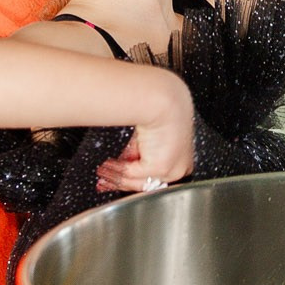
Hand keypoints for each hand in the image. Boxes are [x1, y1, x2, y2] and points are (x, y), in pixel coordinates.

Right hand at [95, 72, 194, 192]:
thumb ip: (138, 153)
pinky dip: (117, 169)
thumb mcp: (148, 136)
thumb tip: (123, 162)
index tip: (116, 180)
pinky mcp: (161, 167)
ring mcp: (171, 170)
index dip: (133, 181)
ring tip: (102, 171)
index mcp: (181, 161)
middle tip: (104, 181)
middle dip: (120, 183)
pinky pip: (133, 173)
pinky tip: (107, 164)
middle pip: (145, 184)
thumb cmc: (161, 110)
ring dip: (116, 176)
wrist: (163, 99)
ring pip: (137, 181)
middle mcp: (179, 168)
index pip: (156, 178)